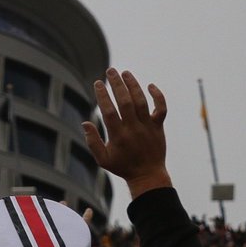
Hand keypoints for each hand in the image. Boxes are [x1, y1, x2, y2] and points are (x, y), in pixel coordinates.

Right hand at [82, 68, 171, 199]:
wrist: (148, 175)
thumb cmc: (123, 167)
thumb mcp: (102, 159)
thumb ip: (92, 141)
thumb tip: (84, 123)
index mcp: (118, 136)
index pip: (109, 111)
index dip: (103, 95)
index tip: (97, 83)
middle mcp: (133, 129)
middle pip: (125, 101)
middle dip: (117, 84)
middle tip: (110, 71)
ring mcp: (147, 127)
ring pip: (141, 101)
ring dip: (133, 85)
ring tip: (125, 73)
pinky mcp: (158, 127)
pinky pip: (161, 109)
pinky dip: (158, 96)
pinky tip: (150, 86)